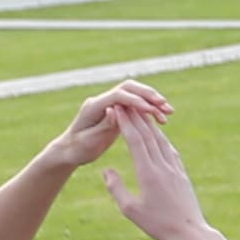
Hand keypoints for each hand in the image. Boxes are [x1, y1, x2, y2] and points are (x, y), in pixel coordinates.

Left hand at [48, 80, 173, 173]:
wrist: (69, 151)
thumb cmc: (77, 149)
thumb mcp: (89, 140)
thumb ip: (103, 124)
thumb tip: (114, 109)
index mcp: (94, 106)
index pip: (118, 96)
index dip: (136, 101)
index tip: (151, 110)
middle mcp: (103, 101)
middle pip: (129, 88)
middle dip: (148, 95)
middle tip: (165, 105)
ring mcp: (110, 105)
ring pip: (135, 95)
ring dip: (152, 101)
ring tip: (169, 112)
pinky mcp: (117, 112)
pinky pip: (136, 106)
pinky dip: (149, 109)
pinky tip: (161, 118)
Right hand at [104, 115, 219, 239]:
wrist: (191, 233)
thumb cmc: (159, 225)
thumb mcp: (131, 210)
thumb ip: (116, 188)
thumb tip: (106, 170)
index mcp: (148, 173)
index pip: (135, 141)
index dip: (125, 123)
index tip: (116, 109)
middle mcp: (163, 166)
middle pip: (148, 135)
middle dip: (135, 117)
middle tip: (125, 102)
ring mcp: (175, 168)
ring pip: (161, 140)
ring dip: (149, 124)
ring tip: (141, 112)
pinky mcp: (182, 174)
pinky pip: (170, 150)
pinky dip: (162, 139)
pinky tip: (159, 135)